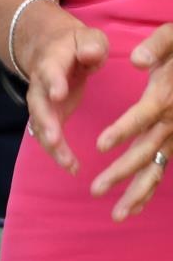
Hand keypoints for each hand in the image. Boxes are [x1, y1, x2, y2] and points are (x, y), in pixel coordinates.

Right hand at [18, 3, 108, 173]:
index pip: (50, 70)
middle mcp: (41, 82)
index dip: (53, 81)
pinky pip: (48, 134)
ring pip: (40, 122)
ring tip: (68, 163)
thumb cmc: (76, 44)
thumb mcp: (87, 37)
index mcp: (53, 59)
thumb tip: (90, 54)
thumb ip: (91, 44)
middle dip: (45, 121)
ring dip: (51, 143)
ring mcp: (42, 100)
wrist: (49, 46)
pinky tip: (72, 167)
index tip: (58, 94)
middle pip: (38, 102)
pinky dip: (57, 152)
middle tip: (54, 138)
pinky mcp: (48, 114)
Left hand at [92, 23, 172, 219]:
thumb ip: (157, 46)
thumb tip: (136, 59)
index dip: (122, 130)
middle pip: (146, 150)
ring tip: (117, 214)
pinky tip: (134, 206)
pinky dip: (150, 189)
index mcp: (165, 96)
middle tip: (95, 190)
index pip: (143, 116)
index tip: (100, 145)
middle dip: (121, 172)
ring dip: (137, 192)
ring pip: (157, 168)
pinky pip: (163, 168)